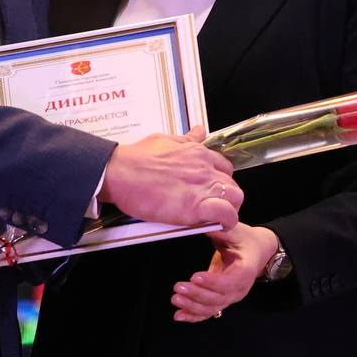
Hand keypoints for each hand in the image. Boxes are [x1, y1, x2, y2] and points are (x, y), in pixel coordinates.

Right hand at [99, 125, 241, 228]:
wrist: (121, 172)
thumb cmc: (136, 158)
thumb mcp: (165, 139)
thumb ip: (186, 139)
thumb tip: (198, 131)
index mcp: (197, 152)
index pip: (223, 166)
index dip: (220, 179)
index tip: (211, 188)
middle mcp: (205, 167)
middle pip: (232, 183)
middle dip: (226, 195)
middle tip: (213, 205)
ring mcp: (202, 186)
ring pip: (236, 197)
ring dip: (230, 208)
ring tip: (216, 217)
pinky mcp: (196, 206)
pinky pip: (226, 215)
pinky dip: (226, 222)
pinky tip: (217, 226)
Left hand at [170, 222, 278, 322]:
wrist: (256, 251)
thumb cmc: (245, 239)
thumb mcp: (235, 230)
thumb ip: (219, 228)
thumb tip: (200, 222)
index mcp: (246, 270)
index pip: (230, 281)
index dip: (213, 281)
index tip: (195, 277)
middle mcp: (240, 288)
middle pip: (219, 298)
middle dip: (197, 295)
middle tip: (178, 287)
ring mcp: (231, 296)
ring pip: (212, 308)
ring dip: (192, 307)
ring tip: (175, 299)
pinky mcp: (222, 300)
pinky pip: (208, 312)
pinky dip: (194, 316)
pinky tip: (179, 315)